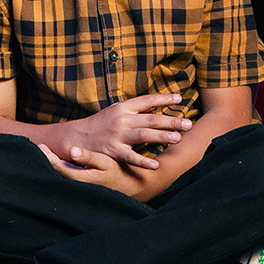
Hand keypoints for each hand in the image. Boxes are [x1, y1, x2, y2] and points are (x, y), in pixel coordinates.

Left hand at [36, 143, 135, 189]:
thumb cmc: (117, 173)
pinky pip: (67, 173)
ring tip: (46, 150)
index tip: (40, 146)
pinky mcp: (83, 182)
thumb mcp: (105, 163)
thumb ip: (88, 157)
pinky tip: (60, 158)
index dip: (48, 156)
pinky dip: (61, 165)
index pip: (58, 166)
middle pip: (56, 170)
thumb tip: (72, 151)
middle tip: (39, 145)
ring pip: (61, 172)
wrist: (128, 186)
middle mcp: (76, 183)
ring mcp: (79, 184)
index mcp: (79, 177)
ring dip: (53, 161)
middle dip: (48, 158)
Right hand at [50, 92, 192, 169]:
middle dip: (171, 121)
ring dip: (161, 137)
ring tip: (178, 139)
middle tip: (189, 123)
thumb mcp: (115, 112)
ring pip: (143, 135)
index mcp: (123, 107)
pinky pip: (130, 157)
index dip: (164, 99)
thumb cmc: (99, 124)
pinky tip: (155, 165)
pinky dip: (143, 161)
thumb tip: (155, 106)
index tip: (180, 98)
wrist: (75, 138)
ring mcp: (117, 135)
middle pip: (150, 119)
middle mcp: (121, 119)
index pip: (147, 100)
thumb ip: (135, 110)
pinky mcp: (112, 151)